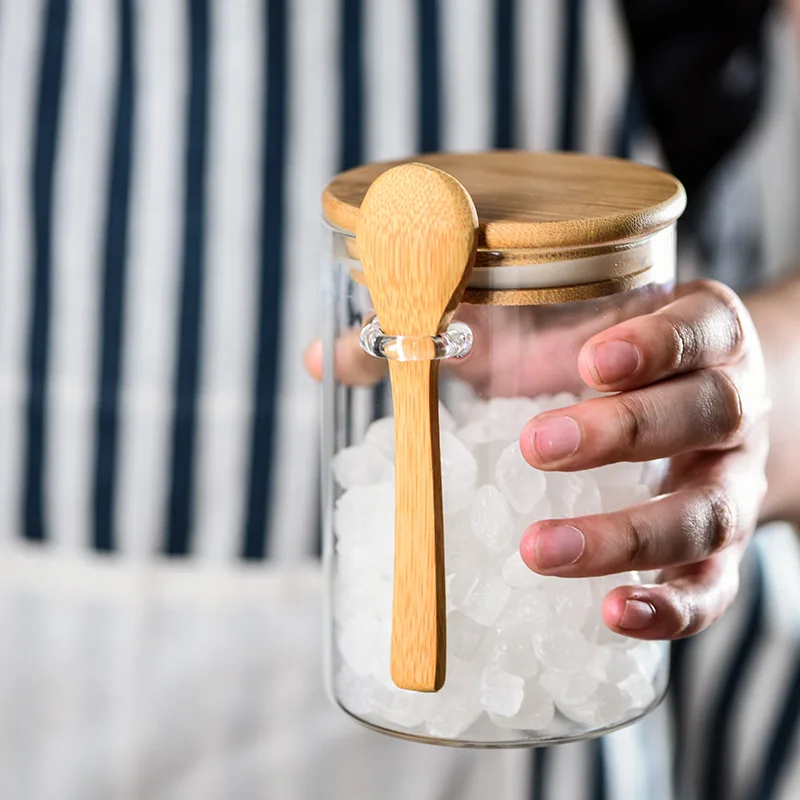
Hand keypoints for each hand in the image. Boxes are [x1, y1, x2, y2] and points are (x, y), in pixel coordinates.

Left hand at [518, 280, 769, 639]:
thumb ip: (489, 321)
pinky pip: (712, 585)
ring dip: (628, 536)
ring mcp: (732, 482)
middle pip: (707, 412)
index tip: (591, 363)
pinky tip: (613, 614)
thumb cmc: (604, 359)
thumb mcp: (559, 324)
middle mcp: (732, 406)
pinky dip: (671, 607)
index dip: (655, 345)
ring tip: (541, 550)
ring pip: (709, 511)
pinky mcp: (722, 549)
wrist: (682, 404)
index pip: (700, 329)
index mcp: (704, 336)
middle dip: (623, 432)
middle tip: (537, 448)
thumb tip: (387, 335)